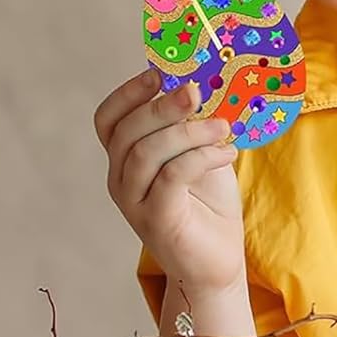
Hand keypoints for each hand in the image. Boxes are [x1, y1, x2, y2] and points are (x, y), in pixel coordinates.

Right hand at [93, 70, 244, 296]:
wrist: (216, 263)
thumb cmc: (207, 206)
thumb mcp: (199, 154)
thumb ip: (192, 125)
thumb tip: (201, 83)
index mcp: (125, 159)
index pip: (108, 120)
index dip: (127, 93)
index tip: (157, 73)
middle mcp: (121, 180)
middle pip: (126, 132)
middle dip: (161, 106)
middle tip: (195, 91)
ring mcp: (135, 203)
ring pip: (145, 153)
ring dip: (187, 132)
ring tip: (223, 127)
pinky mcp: (157, 221)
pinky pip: (171, 177)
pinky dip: (200, 157)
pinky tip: (227, 153)